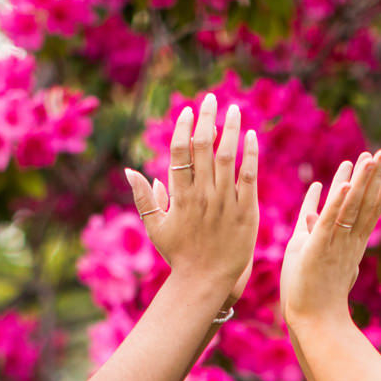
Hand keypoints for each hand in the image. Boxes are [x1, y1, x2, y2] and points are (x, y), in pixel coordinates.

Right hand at [124, 94, 258, 308]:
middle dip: (207, 120)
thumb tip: (130, 171)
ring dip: (230, 130)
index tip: (189, 111)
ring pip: (227, 158)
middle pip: (204, 148)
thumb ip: (144, 197)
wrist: (206, 281)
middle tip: (210, 99)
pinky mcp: (246, 212)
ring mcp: (225, 202)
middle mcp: (203, 195)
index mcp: (180, 196)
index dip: (184, 128)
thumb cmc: (179, 255)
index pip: (180, 152)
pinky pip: (249, 178)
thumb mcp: (155, 228)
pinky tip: (250, 136)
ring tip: (233, 109)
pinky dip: (250, 156)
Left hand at [280, 150, 380, 328]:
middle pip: (365, 202)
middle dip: (375, 176)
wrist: (315, 322)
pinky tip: (346, 182)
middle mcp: (348, 241)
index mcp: (349, 242)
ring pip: (352, 208)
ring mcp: (336, 244)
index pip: (365, 208)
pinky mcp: (320, 249)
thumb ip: (314, 231)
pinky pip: (331, 222)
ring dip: (362, 181)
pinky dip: (338, 202)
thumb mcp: (311, 254)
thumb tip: (311, 213)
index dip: (375, 186)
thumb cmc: (312, 295)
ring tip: (372, 156)